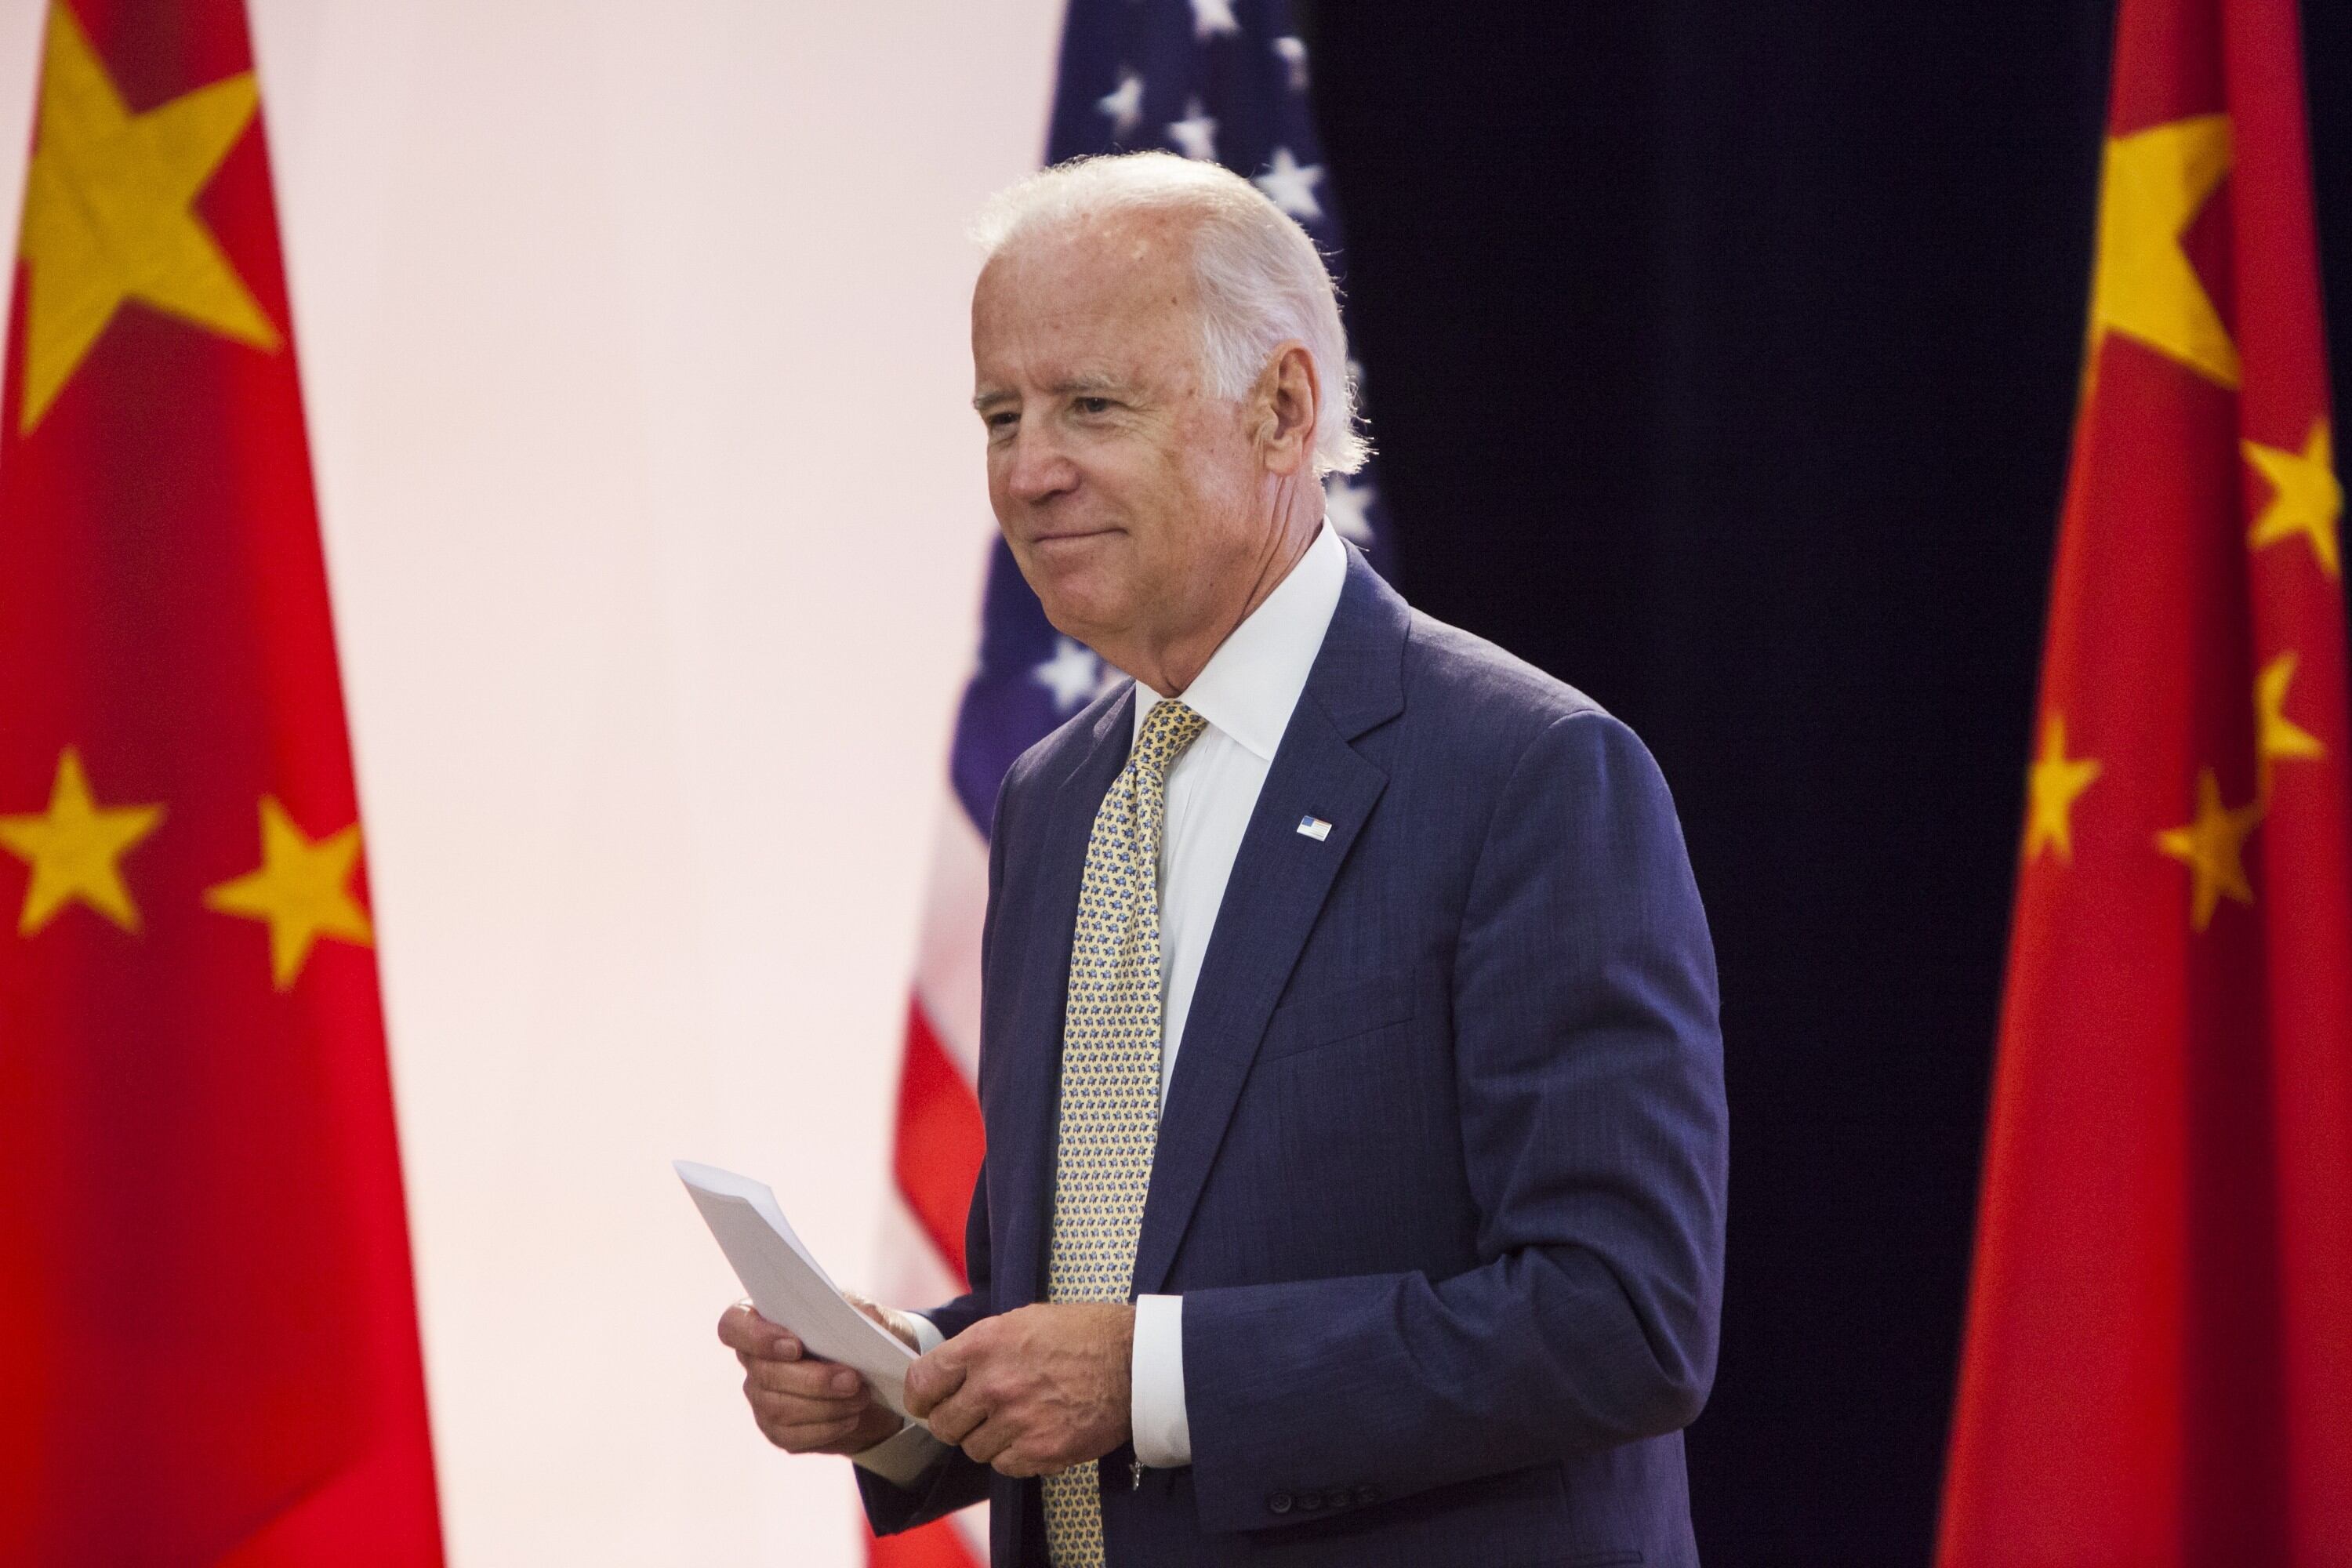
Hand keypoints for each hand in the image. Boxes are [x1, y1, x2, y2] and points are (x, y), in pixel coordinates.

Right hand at [717, 1299, 903, 1455]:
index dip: (756, 1337)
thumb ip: (864, 1313)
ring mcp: (762, 1397)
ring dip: (824, 1405)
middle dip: (811, 1380)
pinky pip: (790, 1435)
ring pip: (778, 1408)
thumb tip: (859, 1317)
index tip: (795, 1346)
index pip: (734, 1326)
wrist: (878, 1382)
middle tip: (852, 1380)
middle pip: (763, 1374)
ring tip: (861, 1397)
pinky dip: (825, 1428)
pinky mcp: (777, 1430)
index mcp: (765, 1319)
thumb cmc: (866, 1337)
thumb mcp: (873, 1317)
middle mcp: (754, 1359)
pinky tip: (850, 1418)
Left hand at [903, 1302, 1132, 1477]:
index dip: (921, 1397)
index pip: (922, 1383)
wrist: (1135, 1360)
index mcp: (984, 1344)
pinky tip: (1037, 1433)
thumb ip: (980, 1348)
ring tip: (1018, 1419)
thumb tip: (948, 1372)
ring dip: (990, 1439)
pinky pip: (1005, 1466)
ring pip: (974, 1449)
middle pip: (944, 1424)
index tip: (929, 1403)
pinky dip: (1016, 1456)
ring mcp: (1017, 1421)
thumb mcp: (1022, 1320)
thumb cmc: (1082, 1334)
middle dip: (956, 1422)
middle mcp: (994, 1384)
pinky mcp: (1042, 1451)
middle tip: (978, 1414)